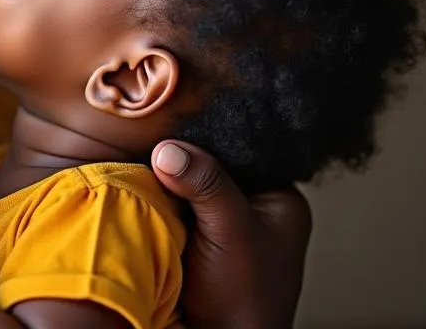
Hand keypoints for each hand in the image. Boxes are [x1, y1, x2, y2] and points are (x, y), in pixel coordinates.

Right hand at [151, 141, 311, 328]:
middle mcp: (255, 206)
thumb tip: (168, 149)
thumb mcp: (231, 234)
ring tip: (148, 160)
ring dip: (168, 177)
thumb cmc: (243, 302)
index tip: (174, 123)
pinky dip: (160, 197)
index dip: (208, 133)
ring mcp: (224, 222)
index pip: (242, 147)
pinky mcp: (196, 235)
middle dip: (185, 155)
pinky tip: (146, 186)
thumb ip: (206, 185)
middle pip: (212, 162)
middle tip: (156, 140)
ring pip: (190, 181)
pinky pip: (175, 202)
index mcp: (280, 199)